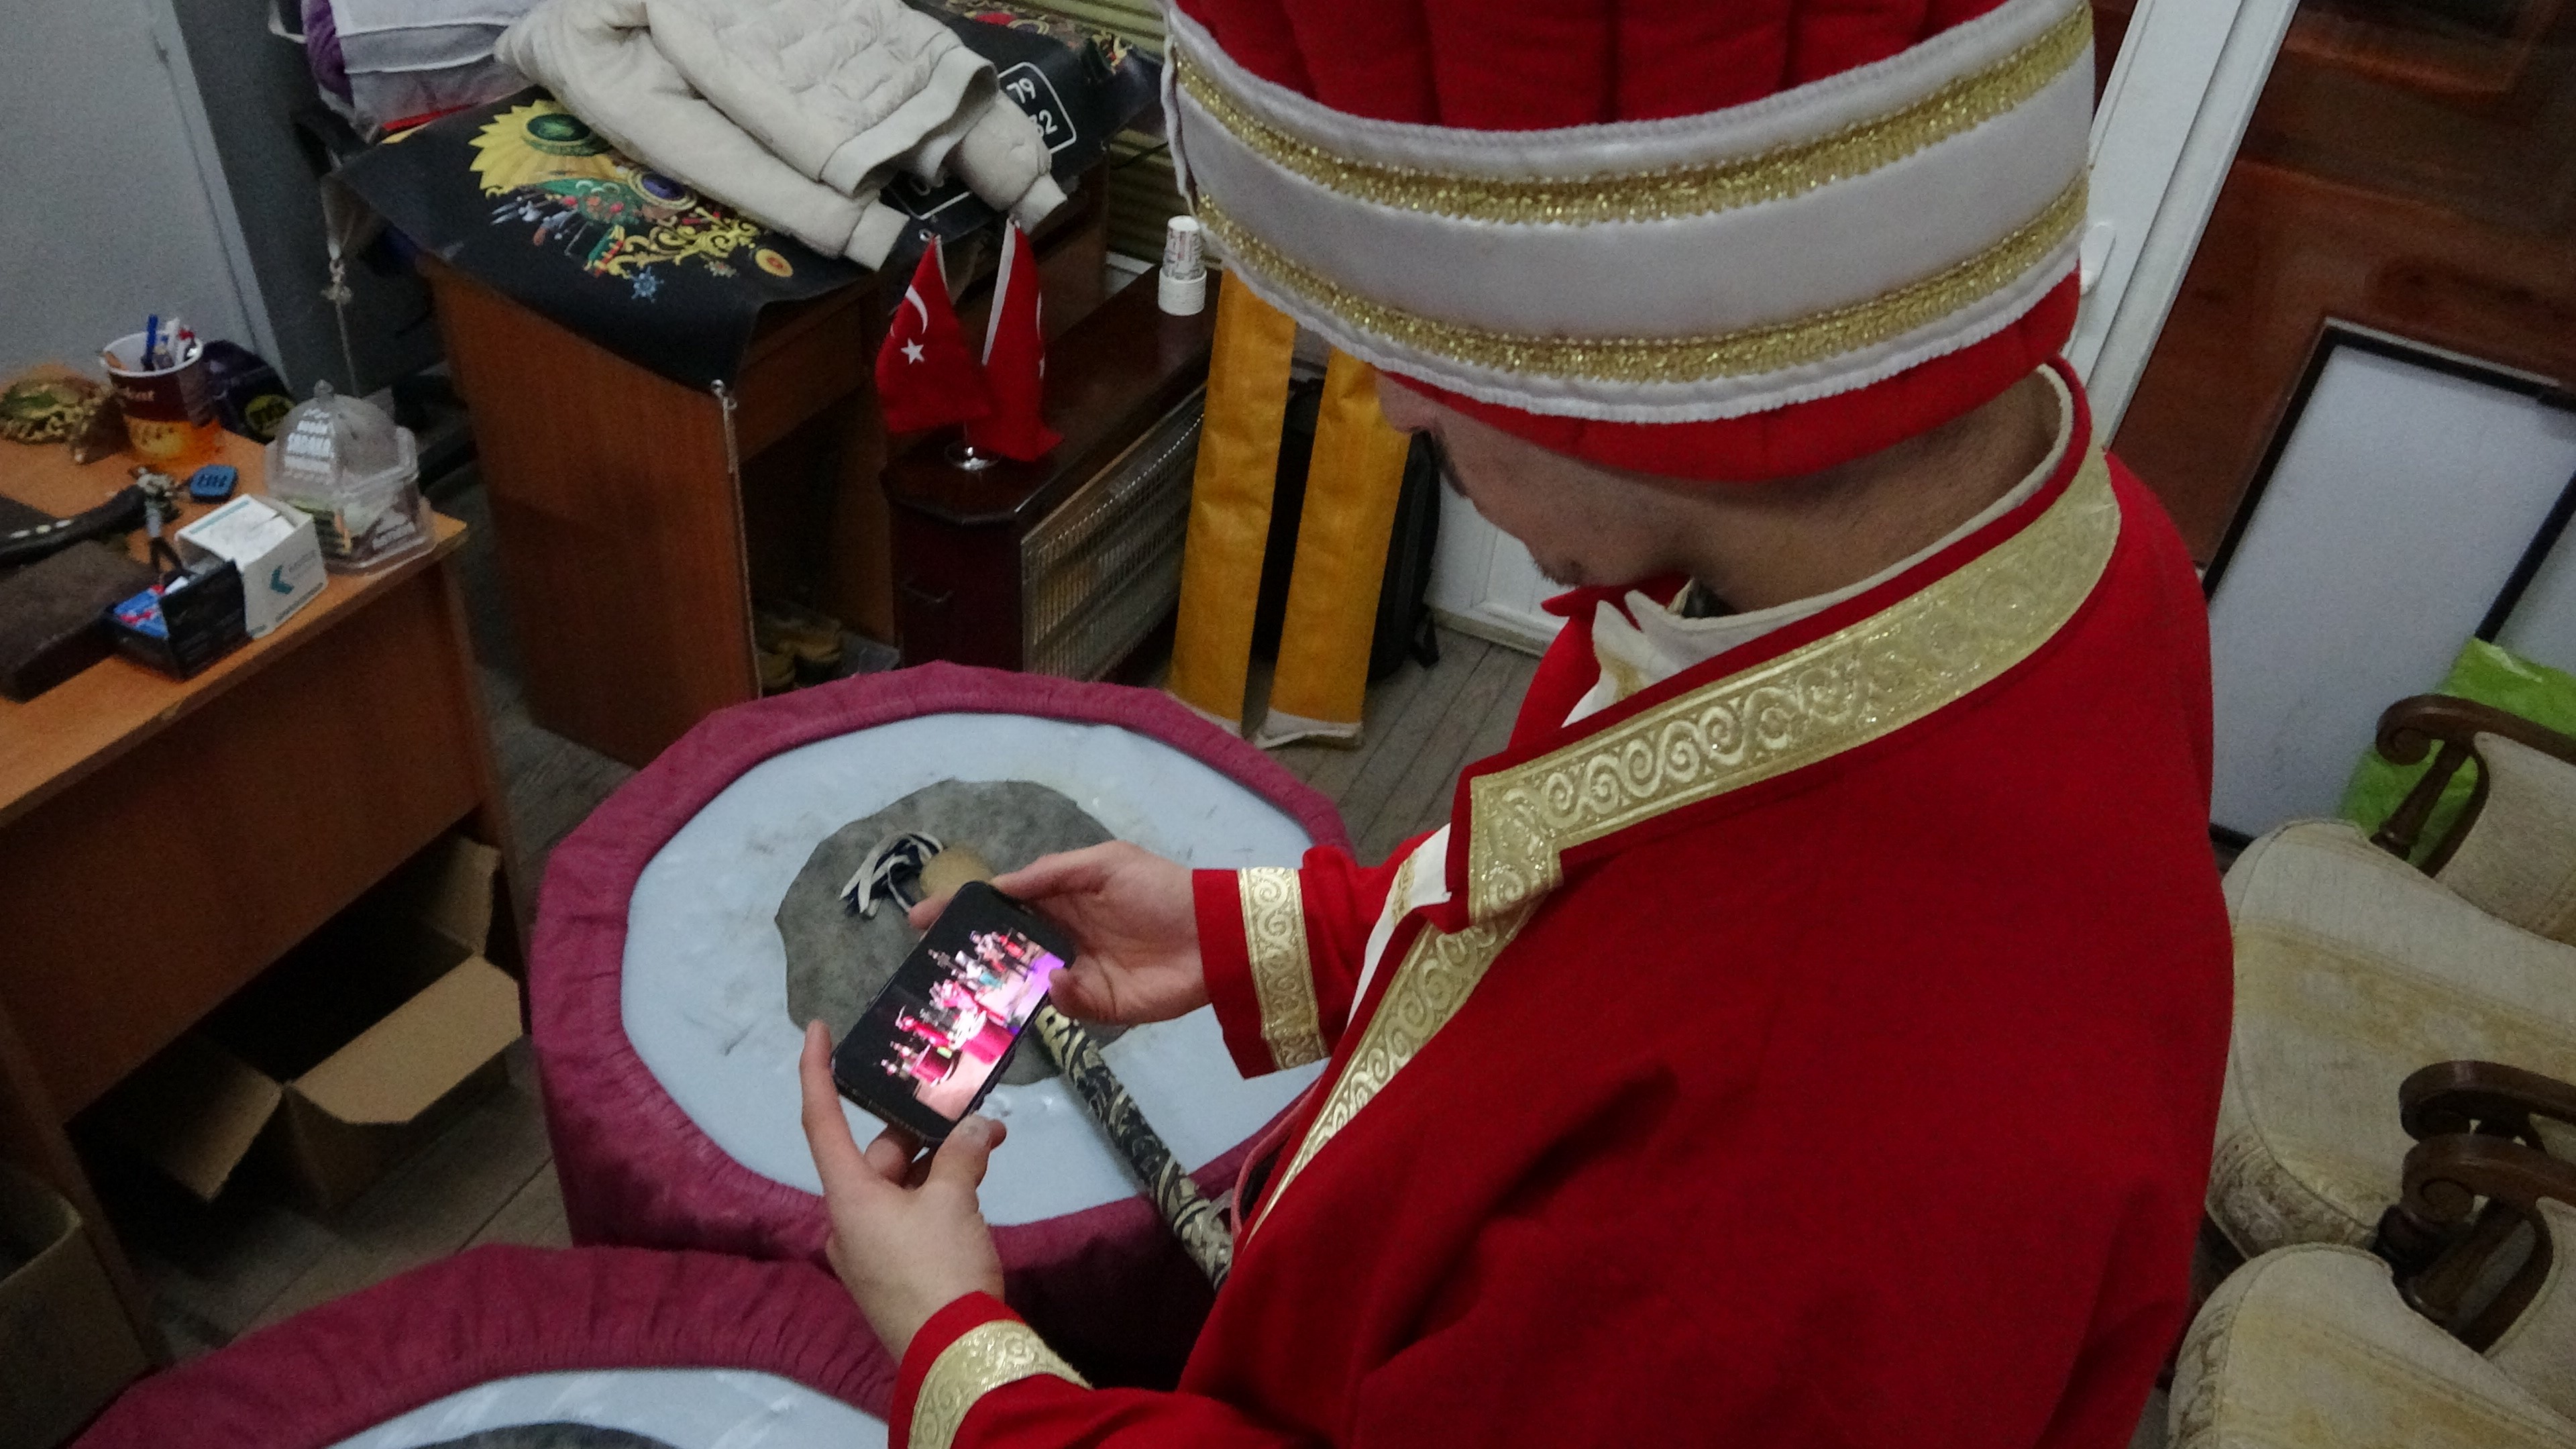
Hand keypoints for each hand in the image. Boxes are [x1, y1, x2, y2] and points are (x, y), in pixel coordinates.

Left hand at [799, 1021, 1005, 1357]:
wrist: (954, 1354)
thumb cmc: (941, 1267)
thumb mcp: (955, 1200)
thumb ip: (962, 1155)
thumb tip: (978, 1130)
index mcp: (848, 1196)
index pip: (822, 1121)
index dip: (816, 1072)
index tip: (816, 1030)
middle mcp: (848, 1220)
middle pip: (878, 1156)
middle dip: (925, 1133)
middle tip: (975, 1115)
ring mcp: (869, 1251)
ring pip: (901, 1187)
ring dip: (941, 1167)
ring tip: (989, 1150)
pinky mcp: (893, 1273)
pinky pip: (910, 1219)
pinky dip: (939, 1199)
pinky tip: (975, 1194)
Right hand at [909, 842, 1206, 1023]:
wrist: (1213, 936)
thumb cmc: (1158, 889)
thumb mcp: (1103, 864)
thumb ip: (1050, 875)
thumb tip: (999, 887)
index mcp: (1058, 901)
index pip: (1000, 908)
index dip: (961, 912)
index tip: (920, 921)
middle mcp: (1058, 940)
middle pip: (1002, 952)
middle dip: (968, 958)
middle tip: (931, 964)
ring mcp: (1075, 975)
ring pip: (1024, 985)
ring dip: (999, 986)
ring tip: (964, 987)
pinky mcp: (1098, 1005)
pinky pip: (1063, 1006)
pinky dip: (1055, 995)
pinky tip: (1054, 980)